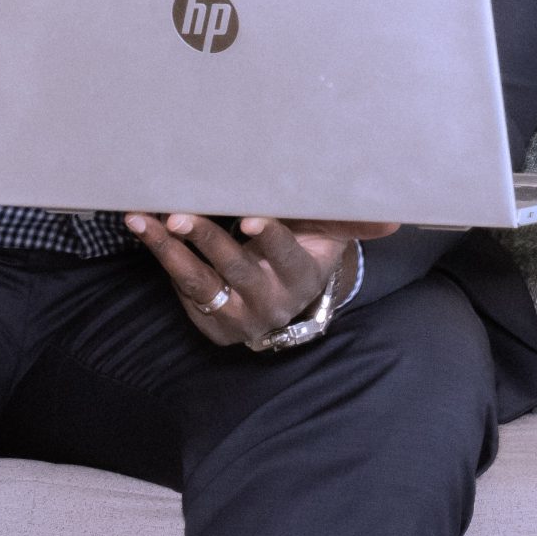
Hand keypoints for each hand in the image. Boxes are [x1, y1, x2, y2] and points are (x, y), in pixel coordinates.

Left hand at [124, 212, 399, 346]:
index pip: (285, 255)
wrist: (285, 297)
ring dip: (167, 249)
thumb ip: (351, 222)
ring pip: (197, 281)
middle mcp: (268, 303)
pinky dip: (160, 257)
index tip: (251, 218)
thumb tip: (395, 221)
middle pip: (233, 267)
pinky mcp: (207, 322)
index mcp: (301, 276)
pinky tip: (141, 228)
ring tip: (142, 220)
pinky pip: (180, 289)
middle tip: (179, 213)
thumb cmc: (305, 250)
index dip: (269, 237)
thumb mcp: (327, 237)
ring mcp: (234, 317)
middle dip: (204, 238)